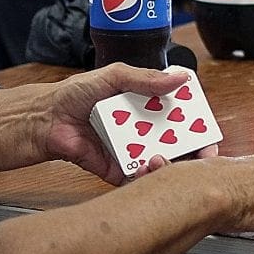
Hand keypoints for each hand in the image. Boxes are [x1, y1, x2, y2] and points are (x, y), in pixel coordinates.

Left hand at [37, 64, 205, 183]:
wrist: (46, 119)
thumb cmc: (75, 93)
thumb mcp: (114, 76)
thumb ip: (147, 78)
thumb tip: (180, 77)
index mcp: (145, 105)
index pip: (178, 116)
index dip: (196, 124)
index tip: (207, 131)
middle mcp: (142, 129)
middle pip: (175, 142)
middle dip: (192, 150)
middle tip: (203, 155)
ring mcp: (131, 150)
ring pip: (159, 160)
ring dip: (168, 163)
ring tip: (166, 159)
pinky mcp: (116, 169)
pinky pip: (136, 177)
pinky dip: (144, 176)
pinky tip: (147, 170)